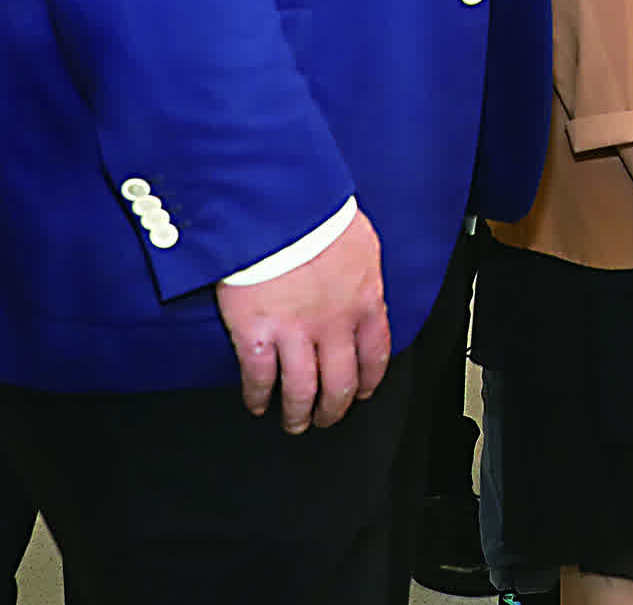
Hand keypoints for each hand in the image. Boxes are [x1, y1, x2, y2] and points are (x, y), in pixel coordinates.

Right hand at [215, 208, 389, 432]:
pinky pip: (259, 378)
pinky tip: (258, 404)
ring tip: (294, 423)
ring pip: (302, 391)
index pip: (375, 354)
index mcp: (365, 301)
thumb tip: (363, 287)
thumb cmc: (319, 215)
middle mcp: (334, 325)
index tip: (363, 392)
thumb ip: (364, 275)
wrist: (279, 208)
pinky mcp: (256, 334)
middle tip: (326, 418)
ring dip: (298, 413)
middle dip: (335, 407)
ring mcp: (295, 333)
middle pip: (340, 383)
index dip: (369, 380)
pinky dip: (258, 397)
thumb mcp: (362, 243)